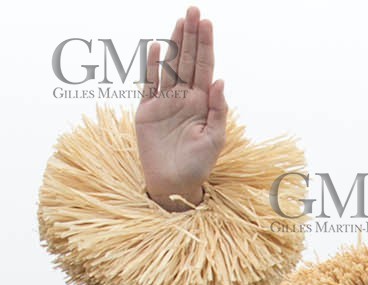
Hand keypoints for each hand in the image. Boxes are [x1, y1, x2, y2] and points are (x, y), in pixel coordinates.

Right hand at [137, 8, 226, 206]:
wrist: (173, 184)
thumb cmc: (198, 166)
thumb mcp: (214, 140)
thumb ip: (218, 110)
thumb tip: (220, 80)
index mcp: (202, 103)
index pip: (205, 67)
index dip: (206, 45)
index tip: (207, 23)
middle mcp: (184, 97)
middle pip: (188, 60)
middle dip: (191, 36)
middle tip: (194, 10)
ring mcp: (165, 101)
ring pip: (170, 66)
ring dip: (175, 43)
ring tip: (180, 20)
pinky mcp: (147, 110)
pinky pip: (149, 83)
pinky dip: (152, 65)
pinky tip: (158, 47)